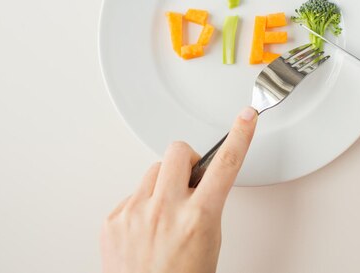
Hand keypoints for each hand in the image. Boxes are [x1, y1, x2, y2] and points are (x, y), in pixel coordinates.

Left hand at [100, 107, 257, 272]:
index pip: (226, 165)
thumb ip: (206, 206)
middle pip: (178, 152)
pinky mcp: (113, 219)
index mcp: (198, 217)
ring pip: (153, 171)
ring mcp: (136, 213)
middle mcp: (165, 210)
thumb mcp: (210, 242)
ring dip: (163, 184)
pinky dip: (142, 205)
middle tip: (189, 177)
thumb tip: (200, 183)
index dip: (240, 136)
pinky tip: (145, 228)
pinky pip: (132, 194)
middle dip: (187, 159)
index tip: (246, 117)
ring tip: (164, 214)